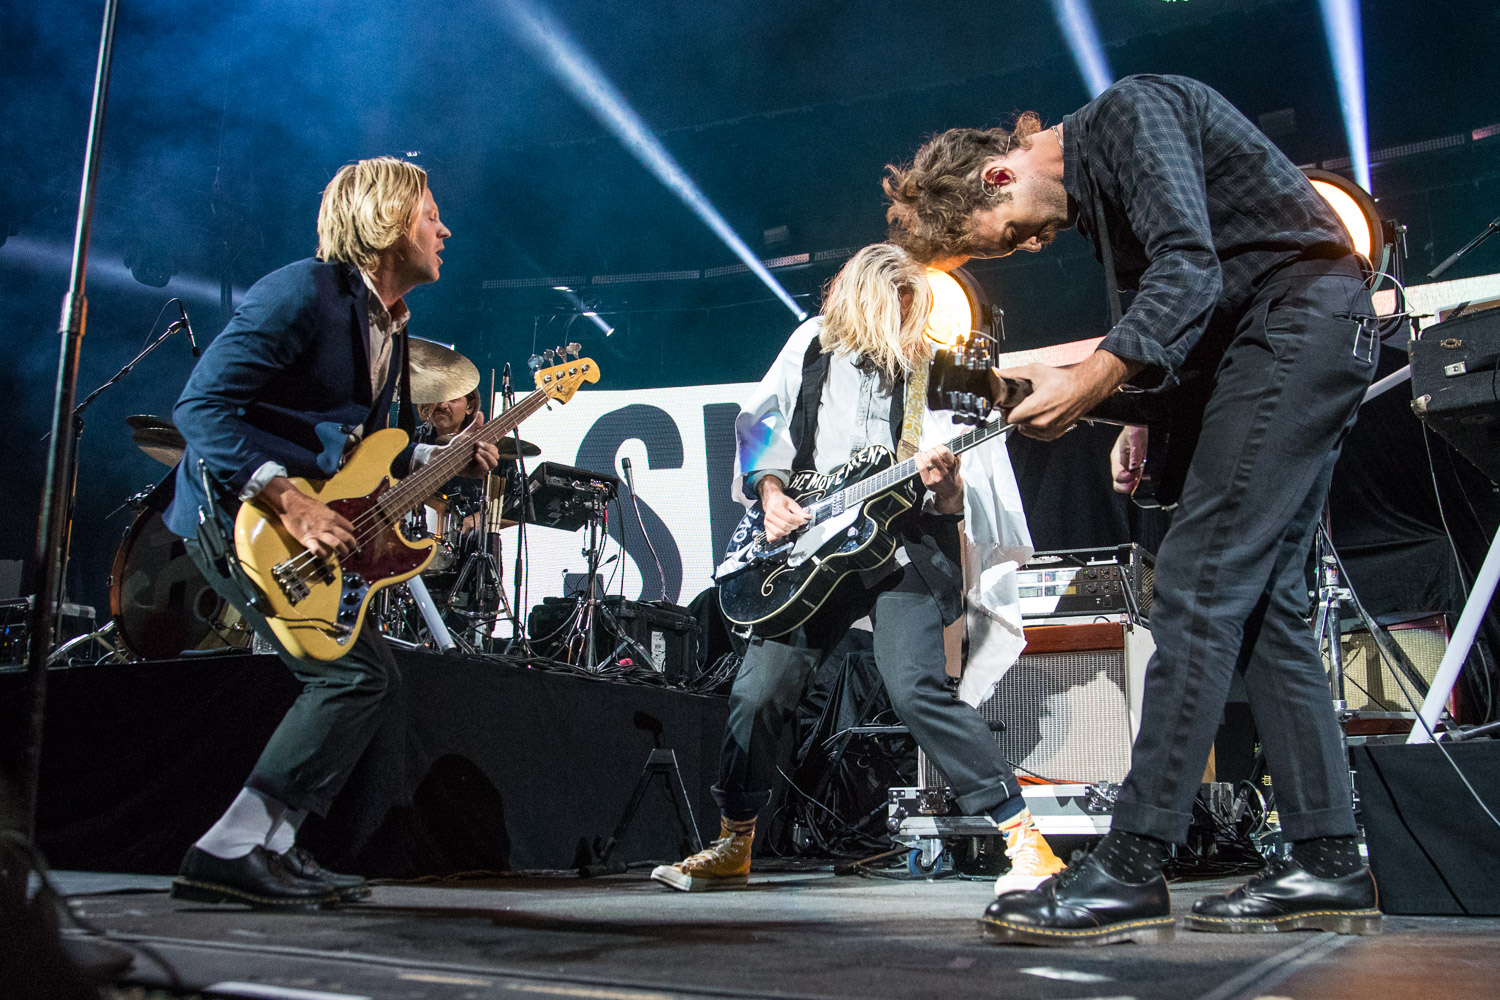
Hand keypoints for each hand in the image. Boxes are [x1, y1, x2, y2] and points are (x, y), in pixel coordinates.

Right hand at [262, 480, 358, 559]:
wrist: (290, 503)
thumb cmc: (306, 504)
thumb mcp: (323, 507)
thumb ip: (331, 516)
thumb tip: (338, 522)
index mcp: (333, 517)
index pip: (349, 527)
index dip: (351, 533)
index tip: (350, 536)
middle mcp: (328, 525)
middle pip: (346, 537)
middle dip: (351, 544)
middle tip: (351, 547)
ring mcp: (318, 533)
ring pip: (337, 544)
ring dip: (343, 550)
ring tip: (344, 552)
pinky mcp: (307, 539)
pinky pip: (318, 550)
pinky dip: (323, 555)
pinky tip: (324, 555)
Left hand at [441, 412, 500, 478]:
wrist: (445, 456)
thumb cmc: (456, 446)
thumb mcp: (467, 435)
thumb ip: (475, 426)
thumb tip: (481, 413)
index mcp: (485, 452)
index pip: (495, 450)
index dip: (490, 446)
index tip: (479, 441)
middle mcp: (485, 460)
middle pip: (496, 456)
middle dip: (489, 450)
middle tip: (477, 446)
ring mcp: (481, 468)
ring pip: (493, 464)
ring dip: (487, 456)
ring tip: (477, 452)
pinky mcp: (476, 474)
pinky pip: (485, 470)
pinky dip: (482, 462)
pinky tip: (476, 457)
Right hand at [758, 477, 809, 542]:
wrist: (772, 501)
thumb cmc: (781, 502)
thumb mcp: (792, 504)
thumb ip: (800, 512)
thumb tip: (808, 517)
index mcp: (776, 508)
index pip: (789, 518)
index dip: (798, 521)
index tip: (803, 520)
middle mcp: (770, 516)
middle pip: (784, 527)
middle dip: (794, 526)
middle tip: (796, 523)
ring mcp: (767, 523)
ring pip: (779, 533)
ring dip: (787, 532)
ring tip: (790, 526)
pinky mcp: (766, 528)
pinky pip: (772, 537)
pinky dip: (779, 537)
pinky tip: (783, 531)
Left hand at [916, 446, 963, 513]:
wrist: (950, 489)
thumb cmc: (952, 471)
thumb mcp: (958, 457)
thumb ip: (960, 443)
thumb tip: (965, 429)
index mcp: (953, 463)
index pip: (944, 451)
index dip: (938, 447)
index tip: (938, 448)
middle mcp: (945, 471)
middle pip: (933, 456)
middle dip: (930, 450)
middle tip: (930, 451)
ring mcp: (936, 477)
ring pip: (926, 461)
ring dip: (924, 455)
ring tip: (925, 455)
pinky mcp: (928, 482)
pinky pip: (920, 468)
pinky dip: (917, 460)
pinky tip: (918, 456)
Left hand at [998, 350, 1138, 440]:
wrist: (1084, 388)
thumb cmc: (1064, 381)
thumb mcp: (1036, 371)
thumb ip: (1014, 373)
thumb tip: (998, 373)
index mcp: (1037, 407)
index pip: (1009, 418)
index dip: (1006, 410)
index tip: (1007, 404)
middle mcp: (1042, 421)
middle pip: (1016, 422)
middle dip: (1016, 412)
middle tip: (1022, 402)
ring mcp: (1048, 429)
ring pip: (1025, 429)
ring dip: (1025, 420)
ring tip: (1033, 407)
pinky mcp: (1054, 434)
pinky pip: (1035, 434)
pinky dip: (1034, 426)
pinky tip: (1040, 414)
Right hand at [1110, 425, 1148, 493]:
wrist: (1143, 423)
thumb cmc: (1136, 426)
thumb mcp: (1135, 437)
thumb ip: (1134, 453)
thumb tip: (1133, 467)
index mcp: (1117, 458)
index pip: (1117, 477)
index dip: (1126, 479)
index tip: (1136, 475)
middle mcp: (1122, 464)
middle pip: (1120, 484)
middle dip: (1130, 485)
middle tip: (1139, 479)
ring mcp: (1130, 466)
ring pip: (1130, 483)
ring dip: (1138, 481)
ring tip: (1145, 472)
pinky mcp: (1139, 466)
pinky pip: (1139, 478)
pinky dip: (1144, 478)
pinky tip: (1148, 471)